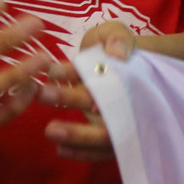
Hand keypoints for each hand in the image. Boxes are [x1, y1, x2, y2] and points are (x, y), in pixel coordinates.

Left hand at [40, 20, 135, 161]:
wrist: (118, 58)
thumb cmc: (114, 45)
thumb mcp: (116, 32)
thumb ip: (117, 38)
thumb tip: (117, 55)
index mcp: (134, 79)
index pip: (121, 92)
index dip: (104, 97)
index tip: (77, 93)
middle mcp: (131, 104)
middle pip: (111, 119)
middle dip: (83, 124)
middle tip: (49, 121)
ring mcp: (122, 121)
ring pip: (106, 136)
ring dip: (78, 136)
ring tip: (49, 131)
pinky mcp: (112, 133)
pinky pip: (102, 150)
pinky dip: (82, 151)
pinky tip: (59, 149)